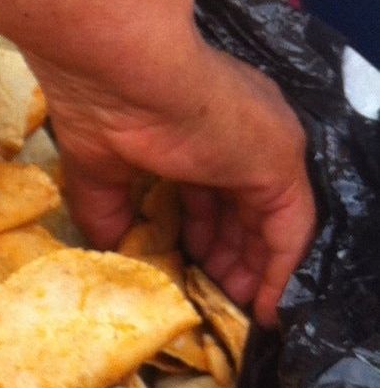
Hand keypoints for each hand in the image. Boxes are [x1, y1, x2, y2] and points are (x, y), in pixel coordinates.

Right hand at [32, 41, 314, 323]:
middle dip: (230, 255)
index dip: (202, 233)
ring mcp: (263, 149)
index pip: (212, 190)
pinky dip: (280, 273)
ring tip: (237, 306)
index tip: (188, 267)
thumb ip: (109, 215)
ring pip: (270, 223)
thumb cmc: (103, 115)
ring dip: (255, 270)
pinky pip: (289, 233)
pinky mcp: (278, 167)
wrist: (123, 79)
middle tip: (214, 294)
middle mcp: (240, 136)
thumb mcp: (99, 179)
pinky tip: (265, 307)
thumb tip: (112, 251)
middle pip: (244, 207)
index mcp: (198, 132)